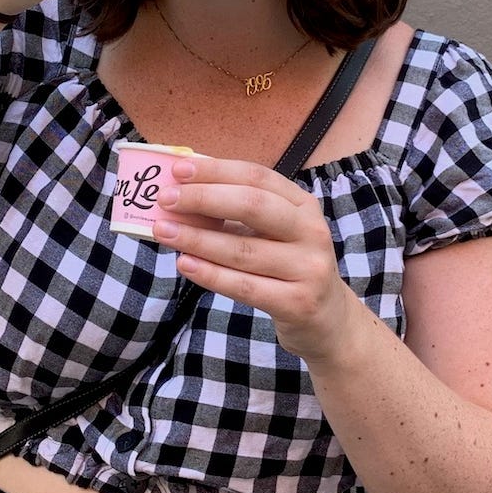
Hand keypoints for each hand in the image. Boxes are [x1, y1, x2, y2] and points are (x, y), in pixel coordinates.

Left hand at [153, 155, 355, 363]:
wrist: (328, 322)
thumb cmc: (289, 268)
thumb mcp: (274, 234)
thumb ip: (237, 215)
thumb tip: (182, 196)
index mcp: (303, 205)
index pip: (257, 177)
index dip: (216, 171)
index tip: (178, 170)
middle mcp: (311, 232)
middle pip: (253, 206)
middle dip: (204, 199)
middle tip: (166, 199)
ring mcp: (308, 268)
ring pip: (243, 250)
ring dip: (198, 238)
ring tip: (163, 231)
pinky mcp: (298, 303)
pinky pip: (244, 286)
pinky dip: (211, 274)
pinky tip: (184, 263)